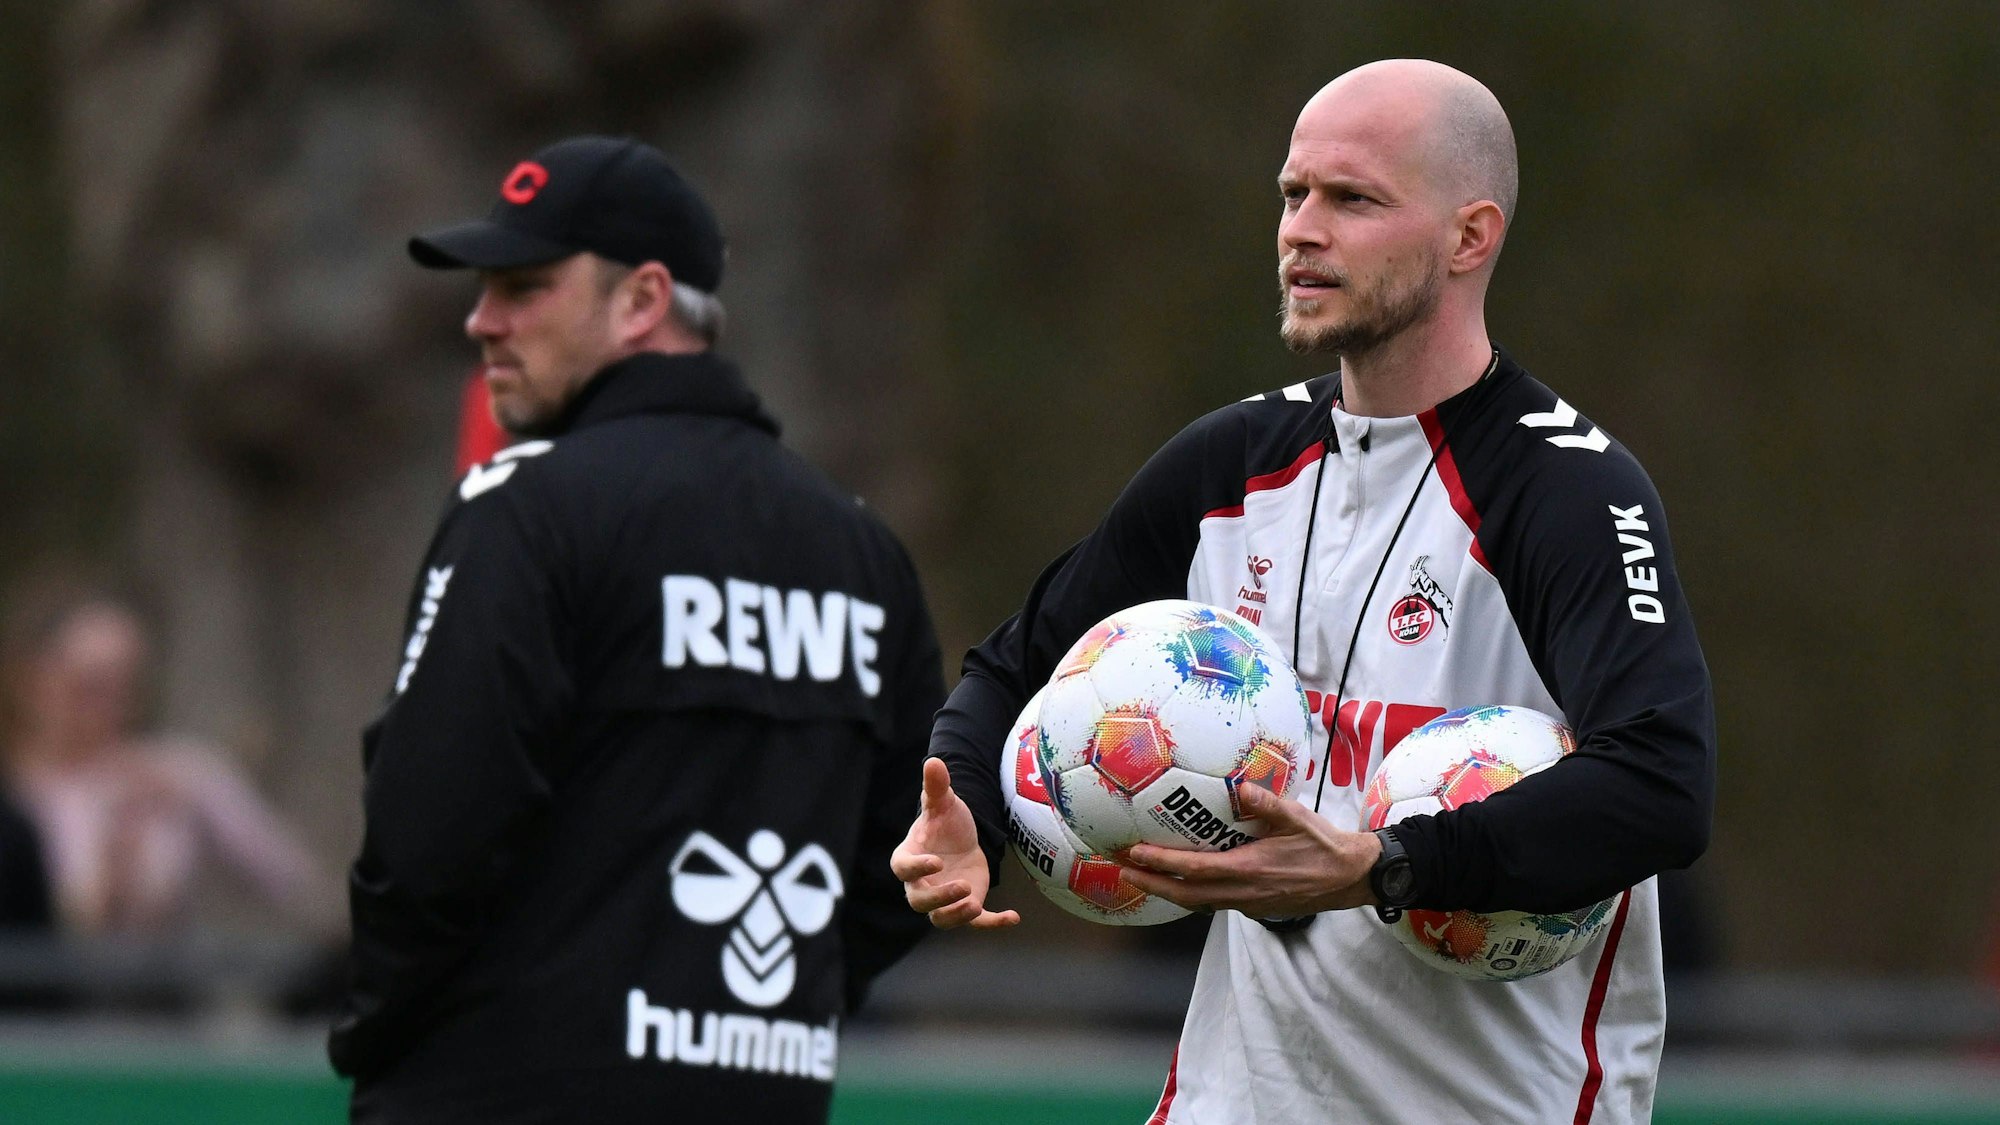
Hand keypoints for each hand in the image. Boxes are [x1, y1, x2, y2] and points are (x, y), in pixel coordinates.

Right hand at [889, 758, 1019, 929]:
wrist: (963, 838)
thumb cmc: (946, 821)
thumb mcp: (944, 802)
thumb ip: (937, 786)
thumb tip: (934, 761)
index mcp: (909, 857)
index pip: (903, 867)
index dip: (916, 867)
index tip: (935, 861)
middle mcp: (921, 883)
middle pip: (920, 901)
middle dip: (939, 898)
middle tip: (962, 887)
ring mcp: (944, 898)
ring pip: (941, 919)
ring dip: (956, 915)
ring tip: (975, 905)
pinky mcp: (967, 906)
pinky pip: (976, 922)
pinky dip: (993, 923)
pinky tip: (1014, 917)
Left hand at [1118, 783, 1380, 917]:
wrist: (1350, 878)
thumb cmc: (1324, 845)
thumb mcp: (1298, 819)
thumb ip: (1267, 804)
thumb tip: (1240, 787)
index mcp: (1250, 871)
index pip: (1196, 870)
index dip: (1162, 864)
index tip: (1135, 853)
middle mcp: (1243, 893)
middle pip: (1187, 896)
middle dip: (1152, 884)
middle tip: (1122, 870)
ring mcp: (1248, 904)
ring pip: (1199, 903)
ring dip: (1168, 891)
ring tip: (1142, 877)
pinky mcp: (1254, 907)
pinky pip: (1214, 903)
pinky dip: (1191, 894)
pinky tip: (1182, 881)